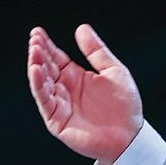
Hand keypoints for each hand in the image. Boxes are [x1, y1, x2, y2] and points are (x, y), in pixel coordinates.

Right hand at [27, 24, 143, 164]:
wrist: (131, 136)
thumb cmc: (125, 106)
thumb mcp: (113, 71)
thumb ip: (96, 51)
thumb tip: (81, 28)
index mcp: (76, 77)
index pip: (56, 58)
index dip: (47, 46)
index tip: (38, 32)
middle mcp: (65, 90)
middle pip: (46, 68)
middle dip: (39, 53)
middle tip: (35, 40)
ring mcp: (60, 105)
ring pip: (42, 83)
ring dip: (36, 67)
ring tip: (34, 53)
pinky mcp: (57, 120)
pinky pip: (45, 101)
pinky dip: (39, 86)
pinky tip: (36, 72)